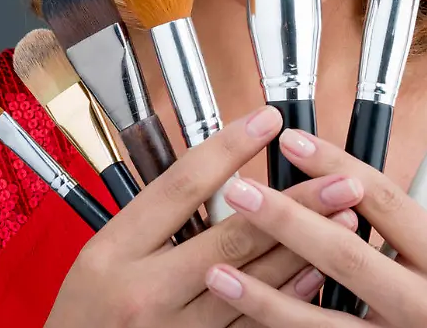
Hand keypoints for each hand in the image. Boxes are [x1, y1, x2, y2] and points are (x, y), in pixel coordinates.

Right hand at [44, 106, 361, 327]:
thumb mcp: (98, 260)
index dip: (229, 148)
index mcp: (114, 252)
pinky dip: (287, 299)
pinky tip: (316, 276)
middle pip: (231, 236)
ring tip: (345, 218)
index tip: (266, 120)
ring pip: (252, 283)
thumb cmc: (81, 319)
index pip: (180, 187)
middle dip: (294, 203)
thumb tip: (216, 180)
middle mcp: (144, 291)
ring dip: (304, 247)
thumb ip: (149, 225)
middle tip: (339, 177)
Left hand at [203, 128, 426, 327]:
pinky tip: (244, 322)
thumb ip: (412, 241)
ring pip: (321, 319)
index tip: (290, 141)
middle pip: (345, 254)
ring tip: (217, 268)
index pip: (386, 202)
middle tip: (239, 191)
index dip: (334, 166)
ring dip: (263, 294)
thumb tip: (344, 188)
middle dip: (285, 220)